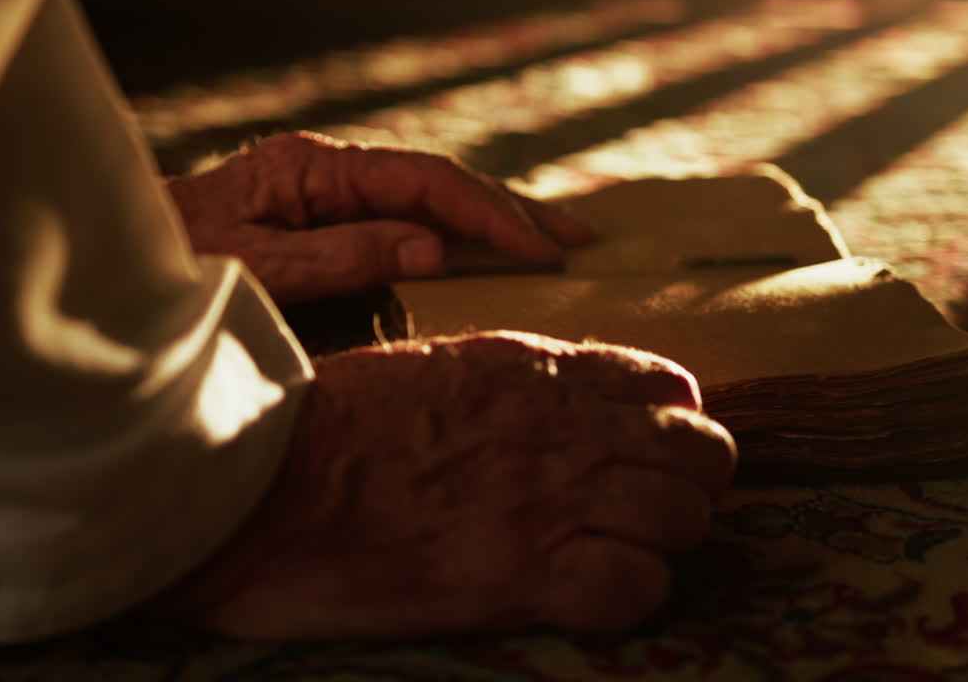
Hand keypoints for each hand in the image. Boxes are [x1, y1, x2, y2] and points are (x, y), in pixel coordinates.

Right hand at [155, 331, 735, 637]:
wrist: (263, 476)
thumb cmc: (327, 423)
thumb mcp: (431, 369)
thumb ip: (508, 382)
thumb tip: (549, 406)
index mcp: (536, 370)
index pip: (669, 385)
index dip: (667, 427)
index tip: (634, 458)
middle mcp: (561, 425)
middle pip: (704, 451)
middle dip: (684, 485)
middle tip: (635, 515)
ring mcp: (550, 495)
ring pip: (688, 515)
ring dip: (660, 542)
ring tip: (609, 556)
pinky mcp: (524, 570)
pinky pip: (639, 588)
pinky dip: (626, 598)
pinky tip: (580, 596)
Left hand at [165, 132, 593, 303]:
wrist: (108, 275)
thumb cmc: (170, 270)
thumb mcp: (256, 270)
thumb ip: (341, 256)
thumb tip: (431, 247)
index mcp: (313, 170)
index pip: (424, 183)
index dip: (487, 216)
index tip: (539, 251)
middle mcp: (326, 172)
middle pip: (436, 182)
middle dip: (509, 210)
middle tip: (579, 239)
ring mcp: (324, 194)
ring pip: (424, 200)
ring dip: (488, 221)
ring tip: (550, 241)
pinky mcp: (318, 220)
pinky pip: (398, 221)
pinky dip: (449, 235)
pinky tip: (479, 249)